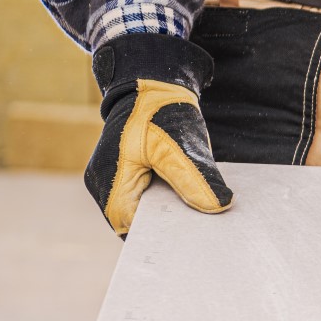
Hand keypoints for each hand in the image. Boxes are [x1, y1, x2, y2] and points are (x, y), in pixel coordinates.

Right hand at [84, 34, 232, 235]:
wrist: (153, 86)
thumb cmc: (163, 112)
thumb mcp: (182, 146)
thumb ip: (196, 179)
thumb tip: (219, 207)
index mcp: (108, 178)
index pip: (129, 224)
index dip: (157, 232)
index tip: (188, 235)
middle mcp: (102, 183)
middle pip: (132, 221)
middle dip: (162, 225)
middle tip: (197, 228)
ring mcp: (110, 179)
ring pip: (138, 210)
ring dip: (164, 212)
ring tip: (194, 213)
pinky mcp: (123, 174)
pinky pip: (141, 198)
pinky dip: (163, 200)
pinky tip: (186, 199)